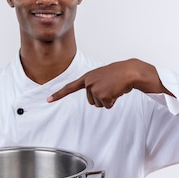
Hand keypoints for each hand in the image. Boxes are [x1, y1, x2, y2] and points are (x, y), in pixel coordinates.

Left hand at [47, 58, 170, 108]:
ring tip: (114, 88)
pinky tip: (117, 91)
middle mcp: (88, 82)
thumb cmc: (119, 74)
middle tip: (110, 87)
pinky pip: (107, 106)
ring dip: (108, 99)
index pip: (70, 87)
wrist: (130, 71)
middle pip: (91, 101)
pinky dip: (113, 101)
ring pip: (99, 104)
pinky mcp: (102, 94)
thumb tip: (97, 102)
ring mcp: (94, 88)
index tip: (48, 100)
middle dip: (102, 98)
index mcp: (87, 77)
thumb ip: (95, 86)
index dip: (58, 94)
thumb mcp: (103, 77)